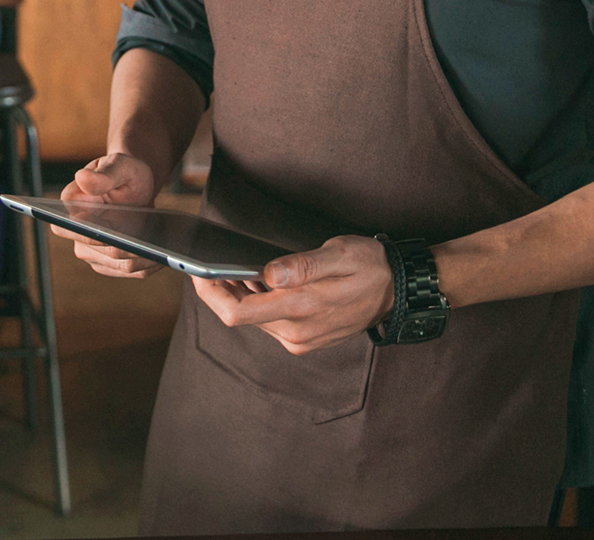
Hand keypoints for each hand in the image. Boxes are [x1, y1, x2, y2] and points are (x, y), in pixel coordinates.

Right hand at [58, 153, 160, 278]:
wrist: (137, 186)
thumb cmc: (125, 172)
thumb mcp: (120, 166)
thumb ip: (104, 174)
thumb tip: (82, 177)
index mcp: (72, 206)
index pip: (67, 228)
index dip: (88, 236)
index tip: (112, 236)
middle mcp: (77, 233)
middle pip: (101, 253)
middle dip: (128, 250)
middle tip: (154, 246)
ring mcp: (94, 251)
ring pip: (120, 265)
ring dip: (143, 259)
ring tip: (164, 249)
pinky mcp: (111, 262)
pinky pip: (131, 270)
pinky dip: (148, 264)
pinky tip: (163, 255)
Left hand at [191, 234, 393, 353]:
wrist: (397, 291)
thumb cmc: (369, 266)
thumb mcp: (338, 254)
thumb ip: (302, 266)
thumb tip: (268, 272)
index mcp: (300, 309)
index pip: (236, 312)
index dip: (210, 294)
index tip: (196, 272)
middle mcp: (295, 332)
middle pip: (240, 316)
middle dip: (222, 290)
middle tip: (211, 263)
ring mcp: (299, 339)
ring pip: (253, 319)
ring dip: (240, 295)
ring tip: (235, 269)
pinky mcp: (303, 340)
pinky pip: (269, 322)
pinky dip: (259, 302)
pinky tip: (260, 283)